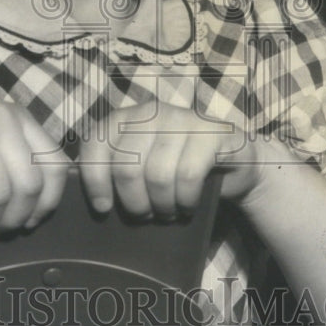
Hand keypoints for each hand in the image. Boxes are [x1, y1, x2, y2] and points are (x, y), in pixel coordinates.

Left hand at [78, 103, 273, 218]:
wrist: (231, 161)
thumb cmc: (176, 168)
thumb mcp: (141, 166)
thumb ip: (115, 171)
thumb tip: (97, 202)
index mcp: (125, 117)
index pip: (95, 145)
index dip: (94, 181)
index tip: (103, 208)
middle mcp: (152, 111)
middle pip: (126, 167)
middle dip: (134, 202)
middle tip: (145, 214)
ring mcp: (183, 117)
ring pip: (158, 175)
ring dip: (162, 205)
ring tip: (167, 211)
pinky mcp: (212, 132)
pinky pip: (188, 175)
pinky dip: (185, 200)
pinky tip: (187, 205)